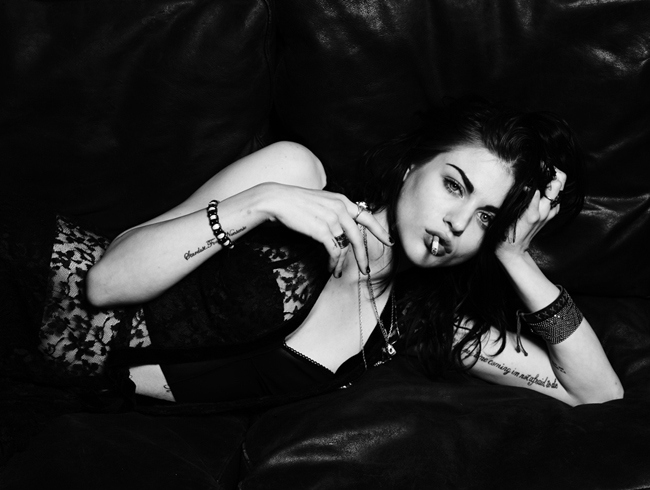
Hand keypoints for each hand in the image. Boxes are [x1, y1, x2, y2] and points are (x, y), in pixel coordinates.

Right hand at [259, 183, 392, 275]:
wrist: (278, 200)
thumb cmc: (296, 202)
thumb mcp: (321, 201)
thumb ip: (334, 211)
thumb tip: (341, 228)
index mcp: (342, 200)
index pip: (366, 216)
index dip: (379, 230)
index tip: (389, 241)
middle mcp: (340, 208)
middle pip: (358, 236)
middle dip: (362, 255)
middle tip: (365, 269)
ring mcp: (332, 219)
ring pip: (345, 246)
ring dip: (341, 262)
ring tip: (338, 272)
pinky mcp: (322, 230)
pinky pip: (334, 250)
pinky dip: (333, 261)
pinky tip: (331, 267)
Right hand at [496, 167, 566, 262]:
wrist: (513, 251)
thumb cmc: (504, 234)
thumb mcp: (504, 216)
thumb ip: (512, 199)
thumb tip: (519, 183)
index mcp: (532, 212)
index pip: (539, 185)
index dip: (535, 172)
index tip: (530, 165)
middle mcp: (544, 211)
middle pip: (557, 183)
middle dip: (551, 172)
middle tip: (541, 167)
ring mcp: (549, 213)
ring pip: (560, 189)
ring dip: (554, 180)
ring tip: (542, 175)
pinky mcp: (551, 216)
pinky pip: (558, 198)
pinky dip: (553, 191)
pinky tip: (544, 189)